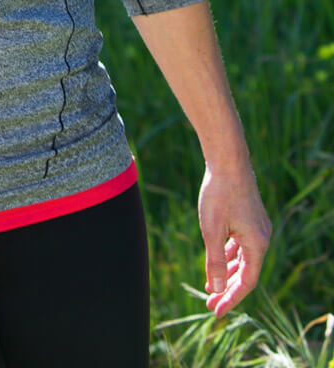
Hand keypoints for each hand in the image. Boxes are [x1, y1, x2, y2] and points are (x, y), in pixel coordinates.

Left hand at [198, 160, 271, 316]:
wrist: (227, 160)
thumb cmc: (219, 194)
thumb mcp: (212, 230)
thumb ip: (214, 261)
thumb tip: (216, 288)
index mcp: (257, 245)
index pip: (246, 282)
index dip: (231, 298)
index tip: (215, 311)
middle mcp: (262, 238)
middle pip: (246, 273)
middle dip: (227, 288)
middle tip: (209, 301)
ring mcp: (257, 227)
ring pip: (243, 258)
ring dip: (227, 272)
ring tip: (211, 284)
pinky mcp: (250, 218)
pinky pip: (241, 245)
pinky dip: (229, 255)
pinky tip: (218, 259)